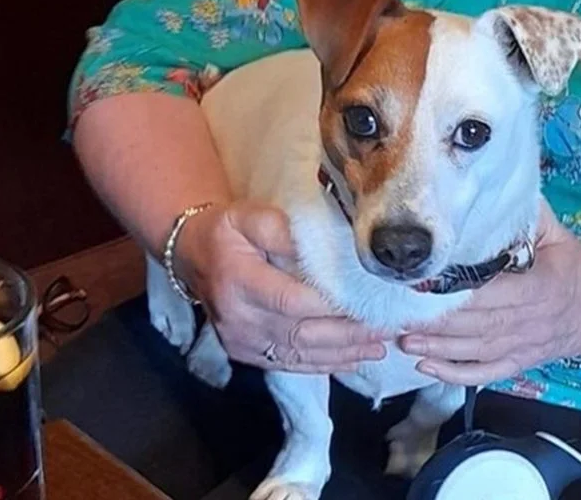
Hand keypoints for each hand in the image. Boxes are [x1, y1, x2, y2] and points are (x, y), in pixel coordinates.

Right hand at [175, 200, 387, 372]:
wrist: (192, 255)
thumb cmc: (227, 231)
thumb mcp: (249, 215)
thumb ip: (281, 229)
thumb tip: (322, 244)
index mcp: (239, 281)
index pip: (291, 299)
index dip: (330, 304)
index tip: (368, 300)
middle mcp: (239, 320)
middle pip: (301, 333)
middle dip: (348, 333)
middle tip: (388, 328)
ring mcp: (242, 343)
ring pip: (299, 355)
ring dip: (343, 353)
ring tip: (380, 346)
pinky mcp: (248, 355)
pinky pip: (290, 364)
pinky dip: (324, 365)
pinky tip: (353, 360)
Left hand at [397, 200, 580, 384]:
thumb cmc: (573, 267)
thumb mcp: (556, 234)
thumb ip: (527, 215)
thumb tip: (495, 186)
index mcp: (538, 287)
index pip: (492, 291)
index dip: (457, 290)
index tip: (424, 281)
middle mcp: (527, 321)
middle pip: (476, 324)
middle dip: (435, 321)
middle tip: (398, 312)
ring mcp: (520, 348)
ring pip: (473, 350)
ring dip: (436, 348)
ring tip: (403, 339)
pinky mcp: (516, 365)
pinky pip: (482, 373)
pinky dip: (454, 374)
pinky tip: (426, 368)